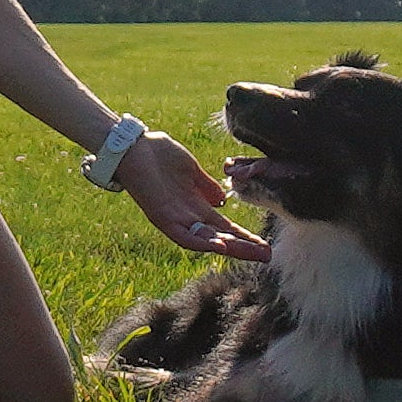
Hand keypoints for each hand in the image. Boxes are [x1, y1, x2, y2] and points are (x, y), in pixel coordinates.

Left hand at [116, 130, 264, 260]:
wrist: (134, 145)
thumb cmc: (159, 154)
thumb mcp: (191, 170)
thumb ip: (205, 186)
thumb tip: (222, 199)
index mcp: (196, 205)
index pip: (225, 227)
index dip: (245, 236)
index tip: (265, 244)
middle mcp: (187, 217)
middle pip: (220, 238)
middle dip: (243, 248)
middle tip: (267, 256)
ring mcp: (174, 218)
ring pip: (205, 241)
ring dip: (228, 248)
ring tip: (252, 253)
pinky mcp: (160, 216)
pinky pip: (182, 235)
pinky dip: (200, 241)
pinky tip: (219, 245)